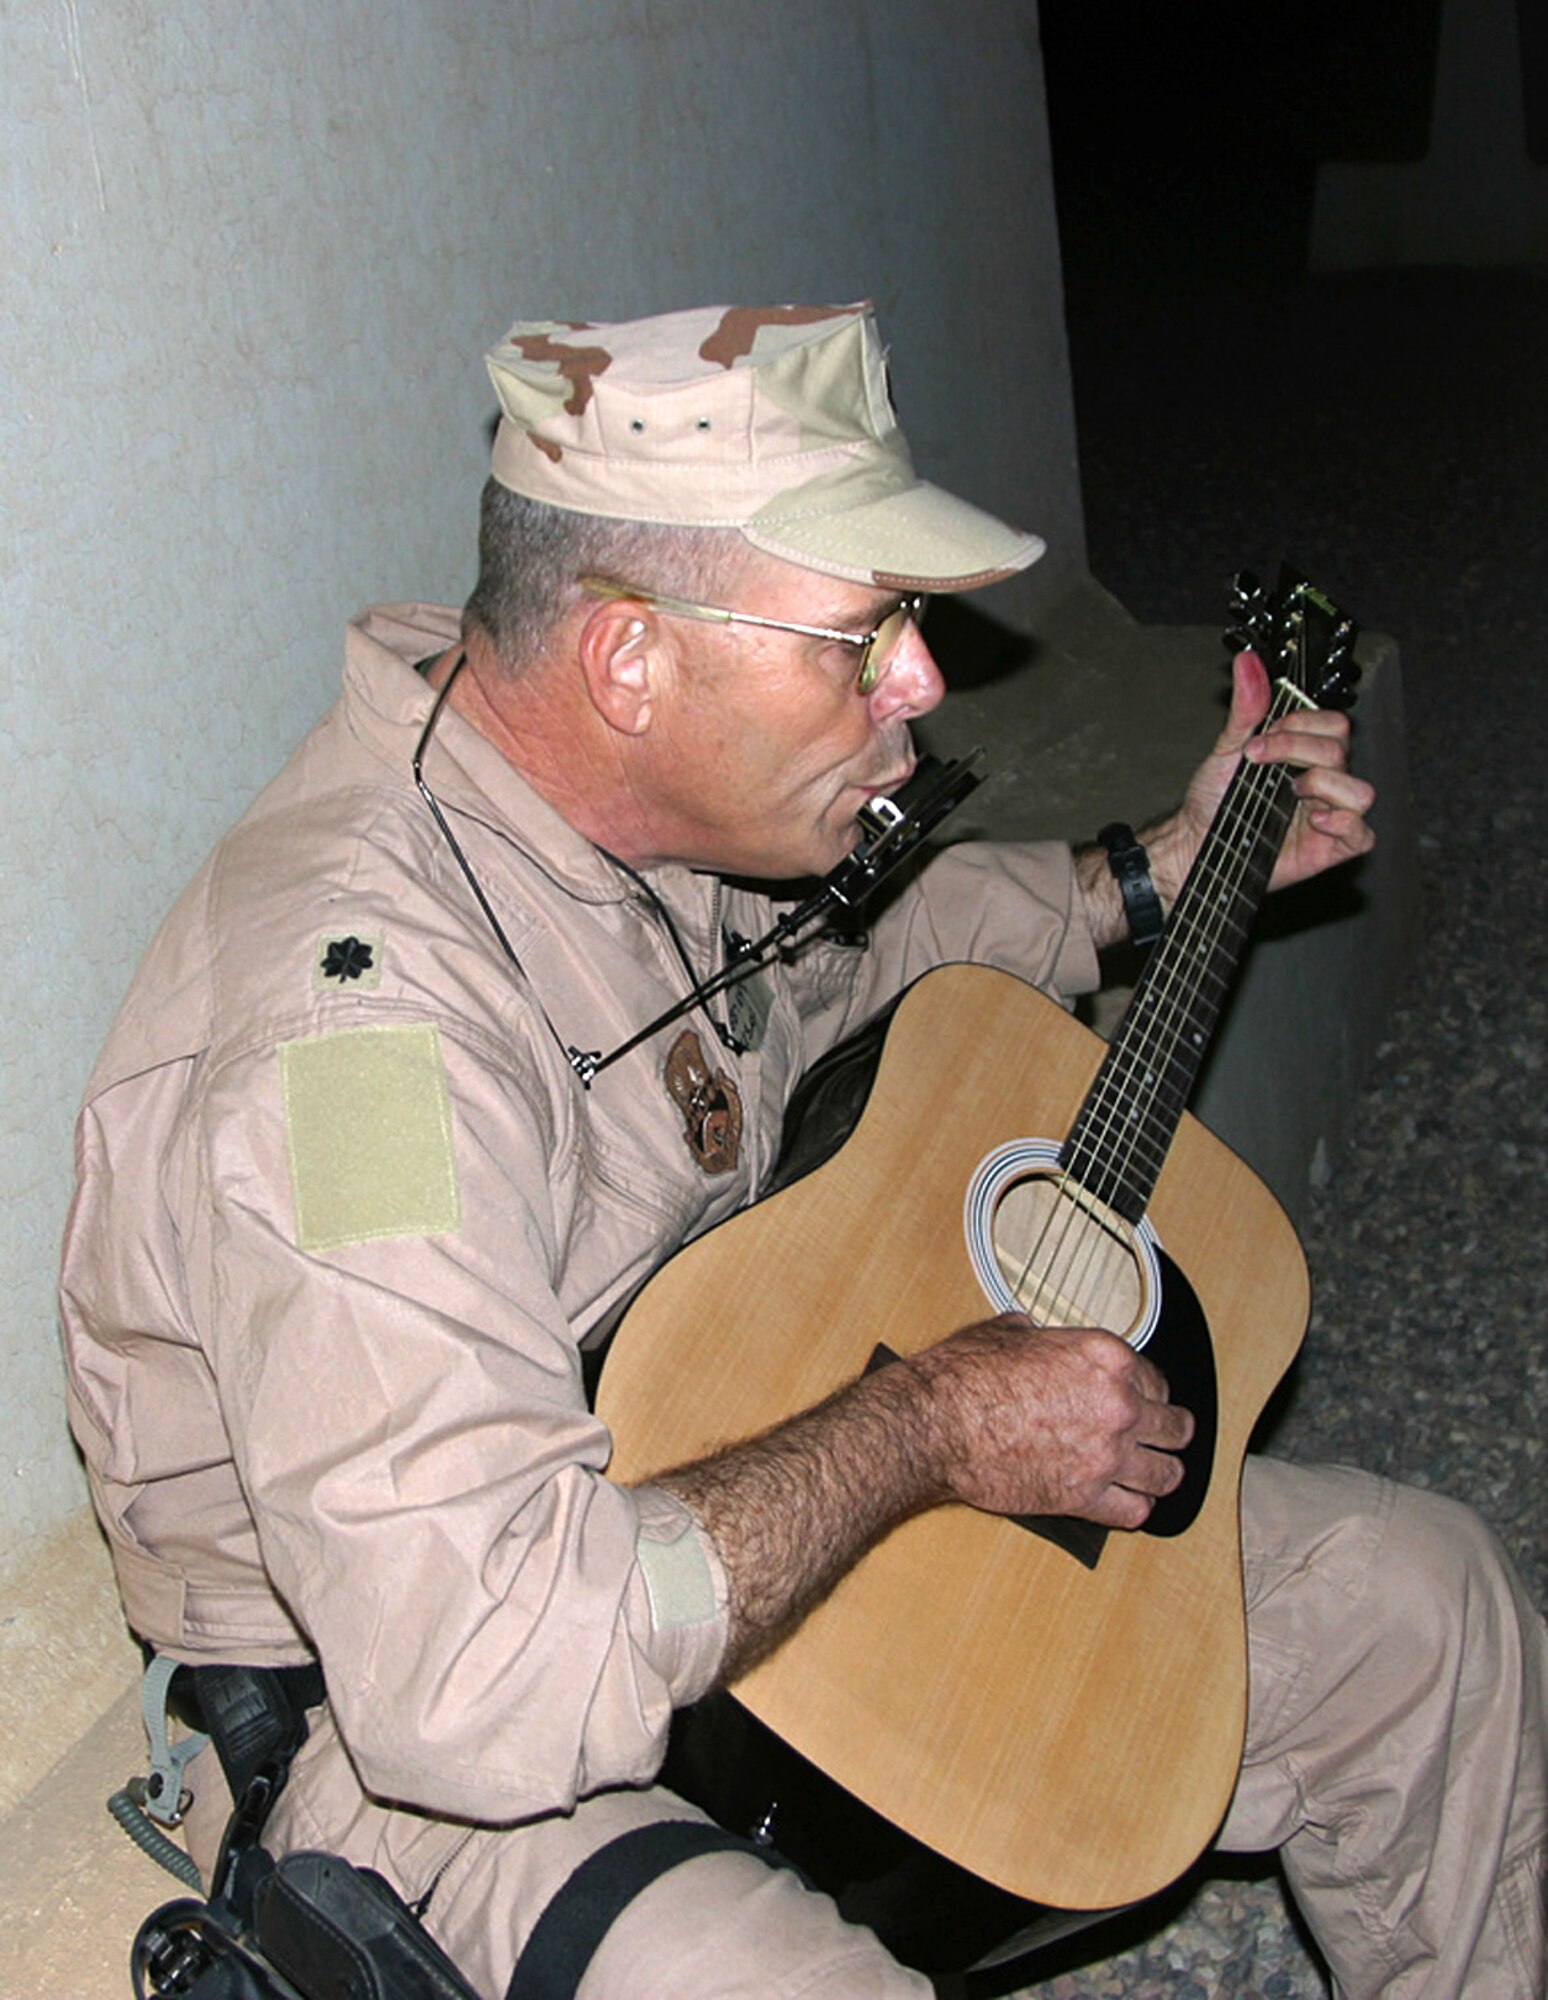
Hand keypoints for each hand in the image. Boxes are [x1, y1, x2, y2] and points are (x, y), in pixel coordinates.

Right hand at [908, 1314, 1194, 1530]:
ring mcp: (1105, 1454)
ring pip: (1166, 1474)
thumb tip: (1034, 1334)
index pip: (1157, 1380)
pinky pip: (1135, 1511)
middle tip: (1165, 1437)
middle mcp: (1116, 1404)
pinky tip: (1128, 1502)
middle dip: (1171, 1431)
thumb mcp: (1005, 1333)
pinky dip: (1134, 1508)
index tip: (1145, 1400)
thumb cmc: (962, 1379)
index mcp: (1104, 1357)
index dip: (1151, 1392)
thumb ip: (1037, 1336)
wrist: (936, 1425)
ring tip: (1158, 1473)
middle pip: (1174, 1426)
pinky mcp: (1084, 1496)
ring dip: (1163, 1473)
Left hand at [1160, 650, 1375, 898]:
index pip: (1333, 724)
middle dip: (1298, 751)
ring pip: (1362, 791)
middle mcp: (1324, 779)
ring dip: (1325, 785)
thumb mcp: (1228, 748)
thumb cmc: (1214, 799)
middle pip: (1342, 751)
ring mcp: (1330, 813)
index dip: (1300, 726)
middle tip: (1260, 763)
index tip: (1260, 740)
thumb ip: (1246, 708)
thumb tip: (1248, 662)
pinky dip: (1343, 824)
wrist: (1196, 840)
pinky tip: (1312, 821)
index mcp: (1307, 753)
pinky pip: (1362, 834)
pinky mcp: (1330, 846)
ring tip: (1291, 793)